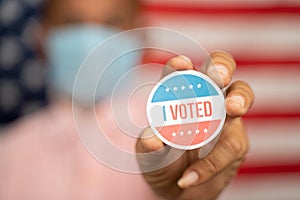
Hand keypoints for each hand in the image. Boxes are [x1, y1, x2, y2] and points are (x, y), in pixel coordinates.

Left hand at [136, 52, 253, 199]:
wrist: (175, 189)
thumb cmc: (161, 161)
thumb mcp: (149, 152)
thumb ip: (150, 144)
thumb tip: (153, 140)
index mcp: (178, 95)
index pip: (179, 72)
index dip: (180, 65)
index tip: (180, 65)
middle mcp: (204, 100)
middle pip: (219, 71)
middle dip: (222, 67)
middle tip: (219, 76)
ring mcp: (223, 119)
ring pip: (240, 99)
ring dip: (239, 100)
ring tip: (233, 108)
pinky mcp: (235, 142)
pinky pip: (230, 147)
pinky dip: (210, 163)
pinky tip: (189, 177)